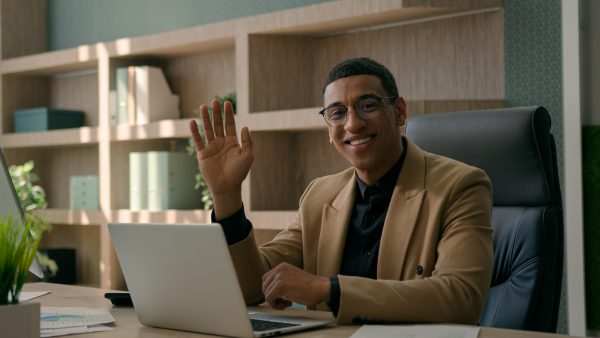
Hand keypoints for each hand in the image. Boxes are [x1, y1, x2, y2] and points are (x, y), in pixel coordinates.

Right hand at [189, 100, 252, 216]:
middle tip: (214, 101)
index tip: (227, 103)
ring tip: (203, 106)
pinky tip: (192, 122)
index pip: (230, 124)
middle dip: (216, 113)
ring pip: (208, 130)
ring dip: (205, 118)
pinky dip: (195, 132)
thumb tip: (245, 127)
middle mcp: (221, 143)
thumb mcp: (248, 156)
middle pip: (218, 124)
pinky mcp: (203, 155)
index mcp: (233, 142)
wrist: (227, 187)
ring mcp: (212, 148)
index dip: (228, 114)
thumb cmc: (239, 173)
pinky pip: (198, 141)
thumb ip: (247, 142)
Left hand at [262, 263, 330, 309]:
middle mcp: (279, 269)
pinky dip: (276, 305)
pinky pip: (269, 299)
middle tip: (283, 300)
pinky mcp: (280, 287)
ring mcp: (279, 277)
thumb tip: (270, 291)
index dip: (271, 289)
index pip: (266, 278)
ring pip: (266, 293)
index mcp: (282, 266)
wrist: (320, 288)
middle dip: (272, 295)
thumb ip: (281, 280)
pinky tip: (287, 304)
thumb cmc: (310, 286)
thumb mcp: (292, 277)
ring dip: (275, 301)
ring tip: (287, 302)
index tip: (279, 296)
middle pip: (264, 285)